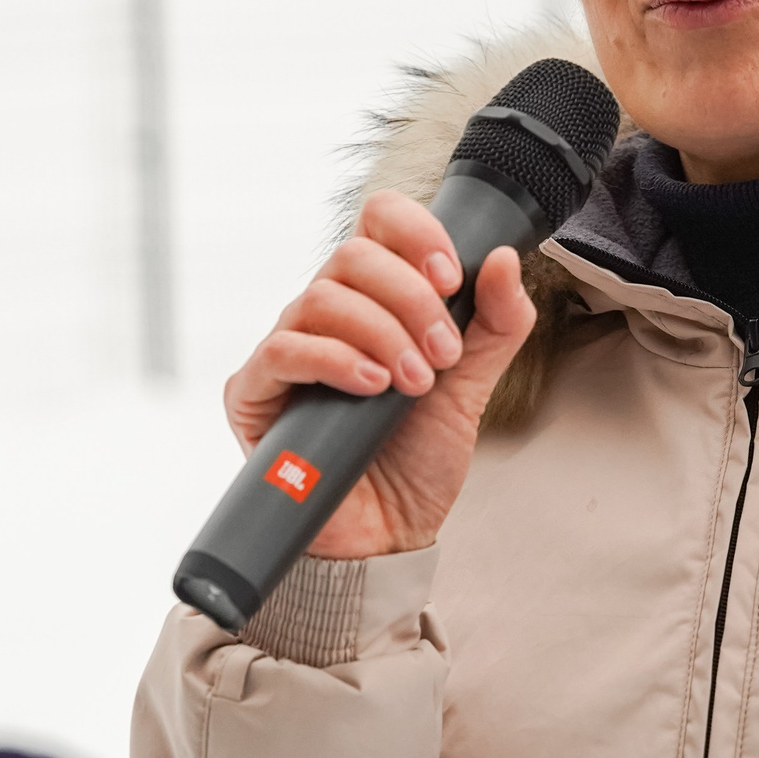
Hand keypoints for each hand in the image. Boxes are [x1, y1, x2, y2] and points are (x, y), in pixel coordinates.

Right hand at [223, 190, 537, 560]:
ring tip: (412, 383)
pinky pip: (282, 349)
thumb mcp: (473, 385)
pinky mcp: (253, 394)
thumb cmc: (418, 459)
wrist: (387, 536)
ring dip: (381, 334)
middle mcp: (326, 314)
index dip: (414, 232)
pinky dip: (335, 359)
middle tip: (442, 353)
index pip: (377, 221)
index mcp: (374, 297)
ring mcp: (286, 350)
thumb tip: (505, 258)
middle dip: (410, 298)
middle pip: (352, 254)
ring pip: (320, 297)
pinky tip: (371, 386)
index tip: (452, 277)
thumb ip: (497, 323)